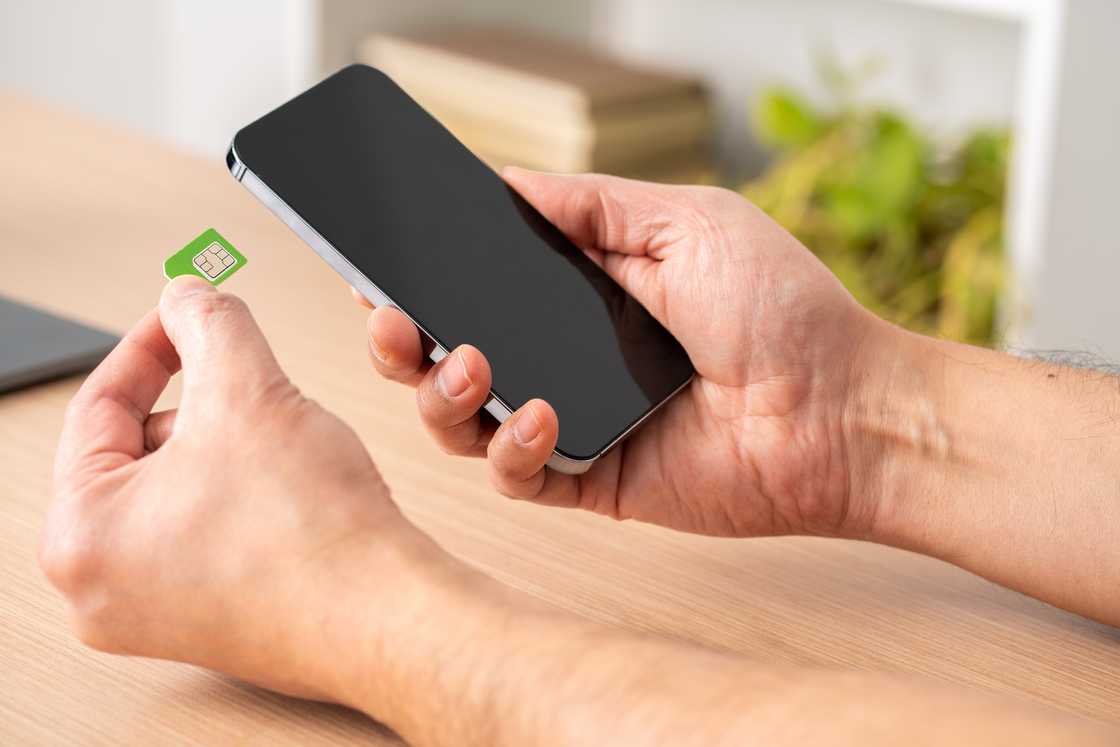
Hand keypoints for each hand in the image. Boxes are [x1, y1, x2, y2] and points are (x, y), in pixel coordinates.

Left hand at [40, 276, 438, 700]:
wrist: (387, 615)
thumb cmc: (315, 536)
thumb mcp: (249, 391)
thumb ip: (209, 322)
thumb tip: (189, 295)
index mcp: (80, 537)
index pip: (99, 405)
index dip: (153, 343)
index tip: (188, 316)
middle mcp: (101, 587)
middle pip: (139, 450)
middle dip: (202, 404)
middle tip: (251, 384)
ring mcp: (152, 612)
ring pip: (179, 488)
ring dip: (228, 449)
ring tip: (284, 451)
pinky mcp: (206, 621)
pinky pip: (206, 531)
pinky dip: (243, 495)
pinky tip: (290, 492)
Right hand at [359, 167, 882, 537]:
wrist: (844, 408)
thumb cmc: (781, 309)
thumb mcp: (687, 223)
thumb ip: (593, 205)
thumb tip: (508, 183)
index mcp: (581, 293)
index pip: (478, 286)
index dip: (423, 278)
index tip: (380, 264)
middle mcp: (566, 358)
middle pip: (448, 356)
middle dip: (402, 342)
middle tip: (390, 319)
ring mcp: (575, 422)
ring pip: (465, 421)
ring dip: (441, 394)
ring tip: (465, 363)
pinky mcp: (592, 481)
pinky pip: (517, 477)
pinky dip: (511, 449)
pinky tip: (542, 417)